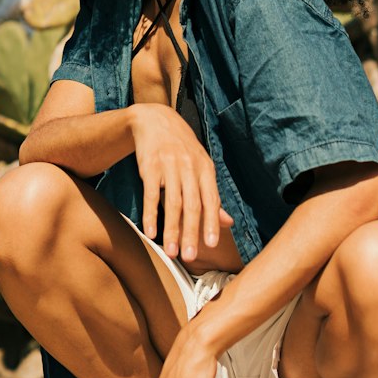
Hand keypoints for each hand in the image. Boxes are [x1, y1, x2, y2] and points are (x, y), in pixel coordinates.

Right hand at [131, 103, 233, 259]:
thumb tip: (228, 223)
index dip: (211, 223)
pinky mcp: (150, 166)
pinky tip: (150, 232)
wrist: (155, 120)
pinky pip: (150, 194)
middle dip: (192, 233)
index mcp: (205, 168)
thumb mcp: (200, 167)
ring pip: (172, 203)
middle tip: (190, 257)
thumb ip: (211, 196)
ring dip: (171, 230)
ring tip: (171, 252)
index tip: (211, 245)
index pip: (211, 200)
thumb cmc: (181, 149)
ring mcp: (169, 166)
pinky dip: (150, 214)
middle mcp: (189, 167)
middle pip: (192, 205)